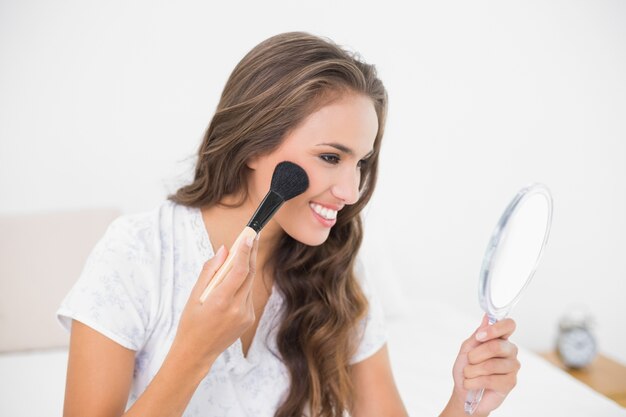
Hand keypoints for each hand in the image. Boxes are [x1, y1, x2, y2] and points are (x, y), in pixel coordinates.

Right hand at [171, 235, 258, 370]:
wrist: (196, 353)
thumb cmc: (190, 323)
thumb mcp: (194, 296)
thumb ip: (210, 271)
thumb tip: (224, 250)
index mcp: (221, 302)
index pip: (239, 271)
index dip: (245, 251)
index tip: (249, 235)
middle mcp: (237, 308)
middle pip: (249, 274)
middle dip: (251, 253)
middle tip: (252, 235)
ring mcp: (246, 315)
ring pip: (249, 283)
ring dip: (247, 267)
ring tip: (244, 250)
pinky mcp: (249, 319)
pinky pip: (248, 294)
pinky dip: (243, 283)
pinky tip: (236, 278)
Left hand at [449, 315, 519, 415]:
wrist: (464, 393)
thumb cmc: (466, 369)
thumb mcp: (466, 349)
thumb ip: (477, 335)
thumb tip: (487, 318)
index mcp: (500, 339)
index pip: (509, 325)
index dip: (495, 329)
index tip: (480, 336)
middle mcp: (510, 351)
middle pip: (497, 346)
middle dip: (475, 355)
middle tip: (469, 361)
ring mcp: (512, 367)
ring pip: (491, 365)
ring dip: (472, 371)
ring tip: (469, 375)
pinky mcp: (510, 382)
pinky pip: (490, 379)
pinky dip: (474, 382)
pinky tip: (471, 384)